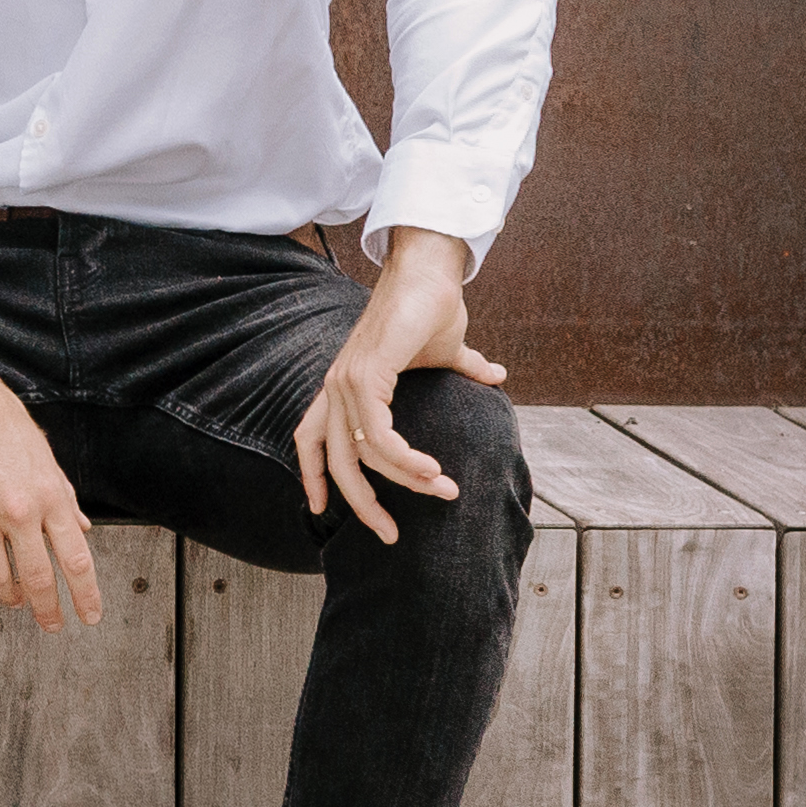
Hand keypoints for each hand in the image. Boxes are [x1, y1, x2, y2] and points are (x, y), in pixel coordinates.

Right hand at [0, 326, 102, 631]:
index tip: (89, 615)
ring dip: (9, 596)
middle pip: (38, 579)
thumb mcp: (46, 457)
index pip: (76, 560)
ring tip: (15, 599)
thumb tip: (82, 530)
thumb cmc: (2, 422)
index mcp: (49, 496)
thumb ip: (65, 498)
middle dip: (49, 610)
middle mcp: (18, 511)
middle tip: (52, 624)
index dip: (86, 595)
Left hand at [296, 230, 506, 544]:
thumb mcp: (447, 352)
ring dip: (405, 480)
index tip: (318, 511)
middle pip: (335, 460)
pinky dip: (404, 459)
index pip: (310, 437)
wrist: (432, 271)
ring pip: (365, 453)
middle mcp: (336, 386)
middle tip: (389, 535)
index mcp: (343, 385)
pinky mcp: (366, 373)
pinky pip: (379, 434)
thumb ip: (464, 370)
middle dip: (360, 503)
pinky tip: (431, 472)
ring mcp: (346, 379)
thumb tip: (495, 374)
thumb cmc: (434, 307)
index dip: (312, 475)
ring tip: (444, 491)